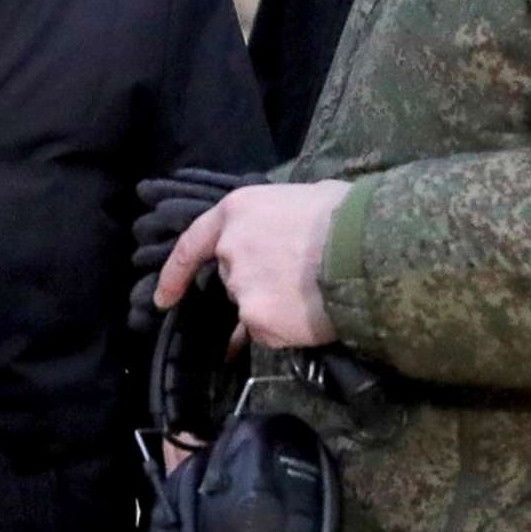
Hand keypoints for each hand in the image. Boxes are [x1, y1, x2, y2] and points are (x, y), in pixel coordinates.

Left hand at [154, 181, 347, 349]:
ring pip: (252, 308)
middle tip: (297, 283)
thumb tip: (283, 234)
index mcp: (237, 211)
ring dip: (274, 308)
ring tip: (312, 298)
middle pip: (232, 279)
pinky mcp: (256, 320)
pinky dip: (285, 331)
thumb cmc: (347, 215)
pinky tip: (311, 317)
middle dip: (257, 284)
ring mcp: (240, 287)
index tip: (164, 300)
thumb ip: (277, 221)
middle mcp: (229, 249)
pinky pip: (267, 333)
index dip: (175, 275)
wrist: (367, 249)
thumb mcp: (305, 198)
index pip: (192, 244)